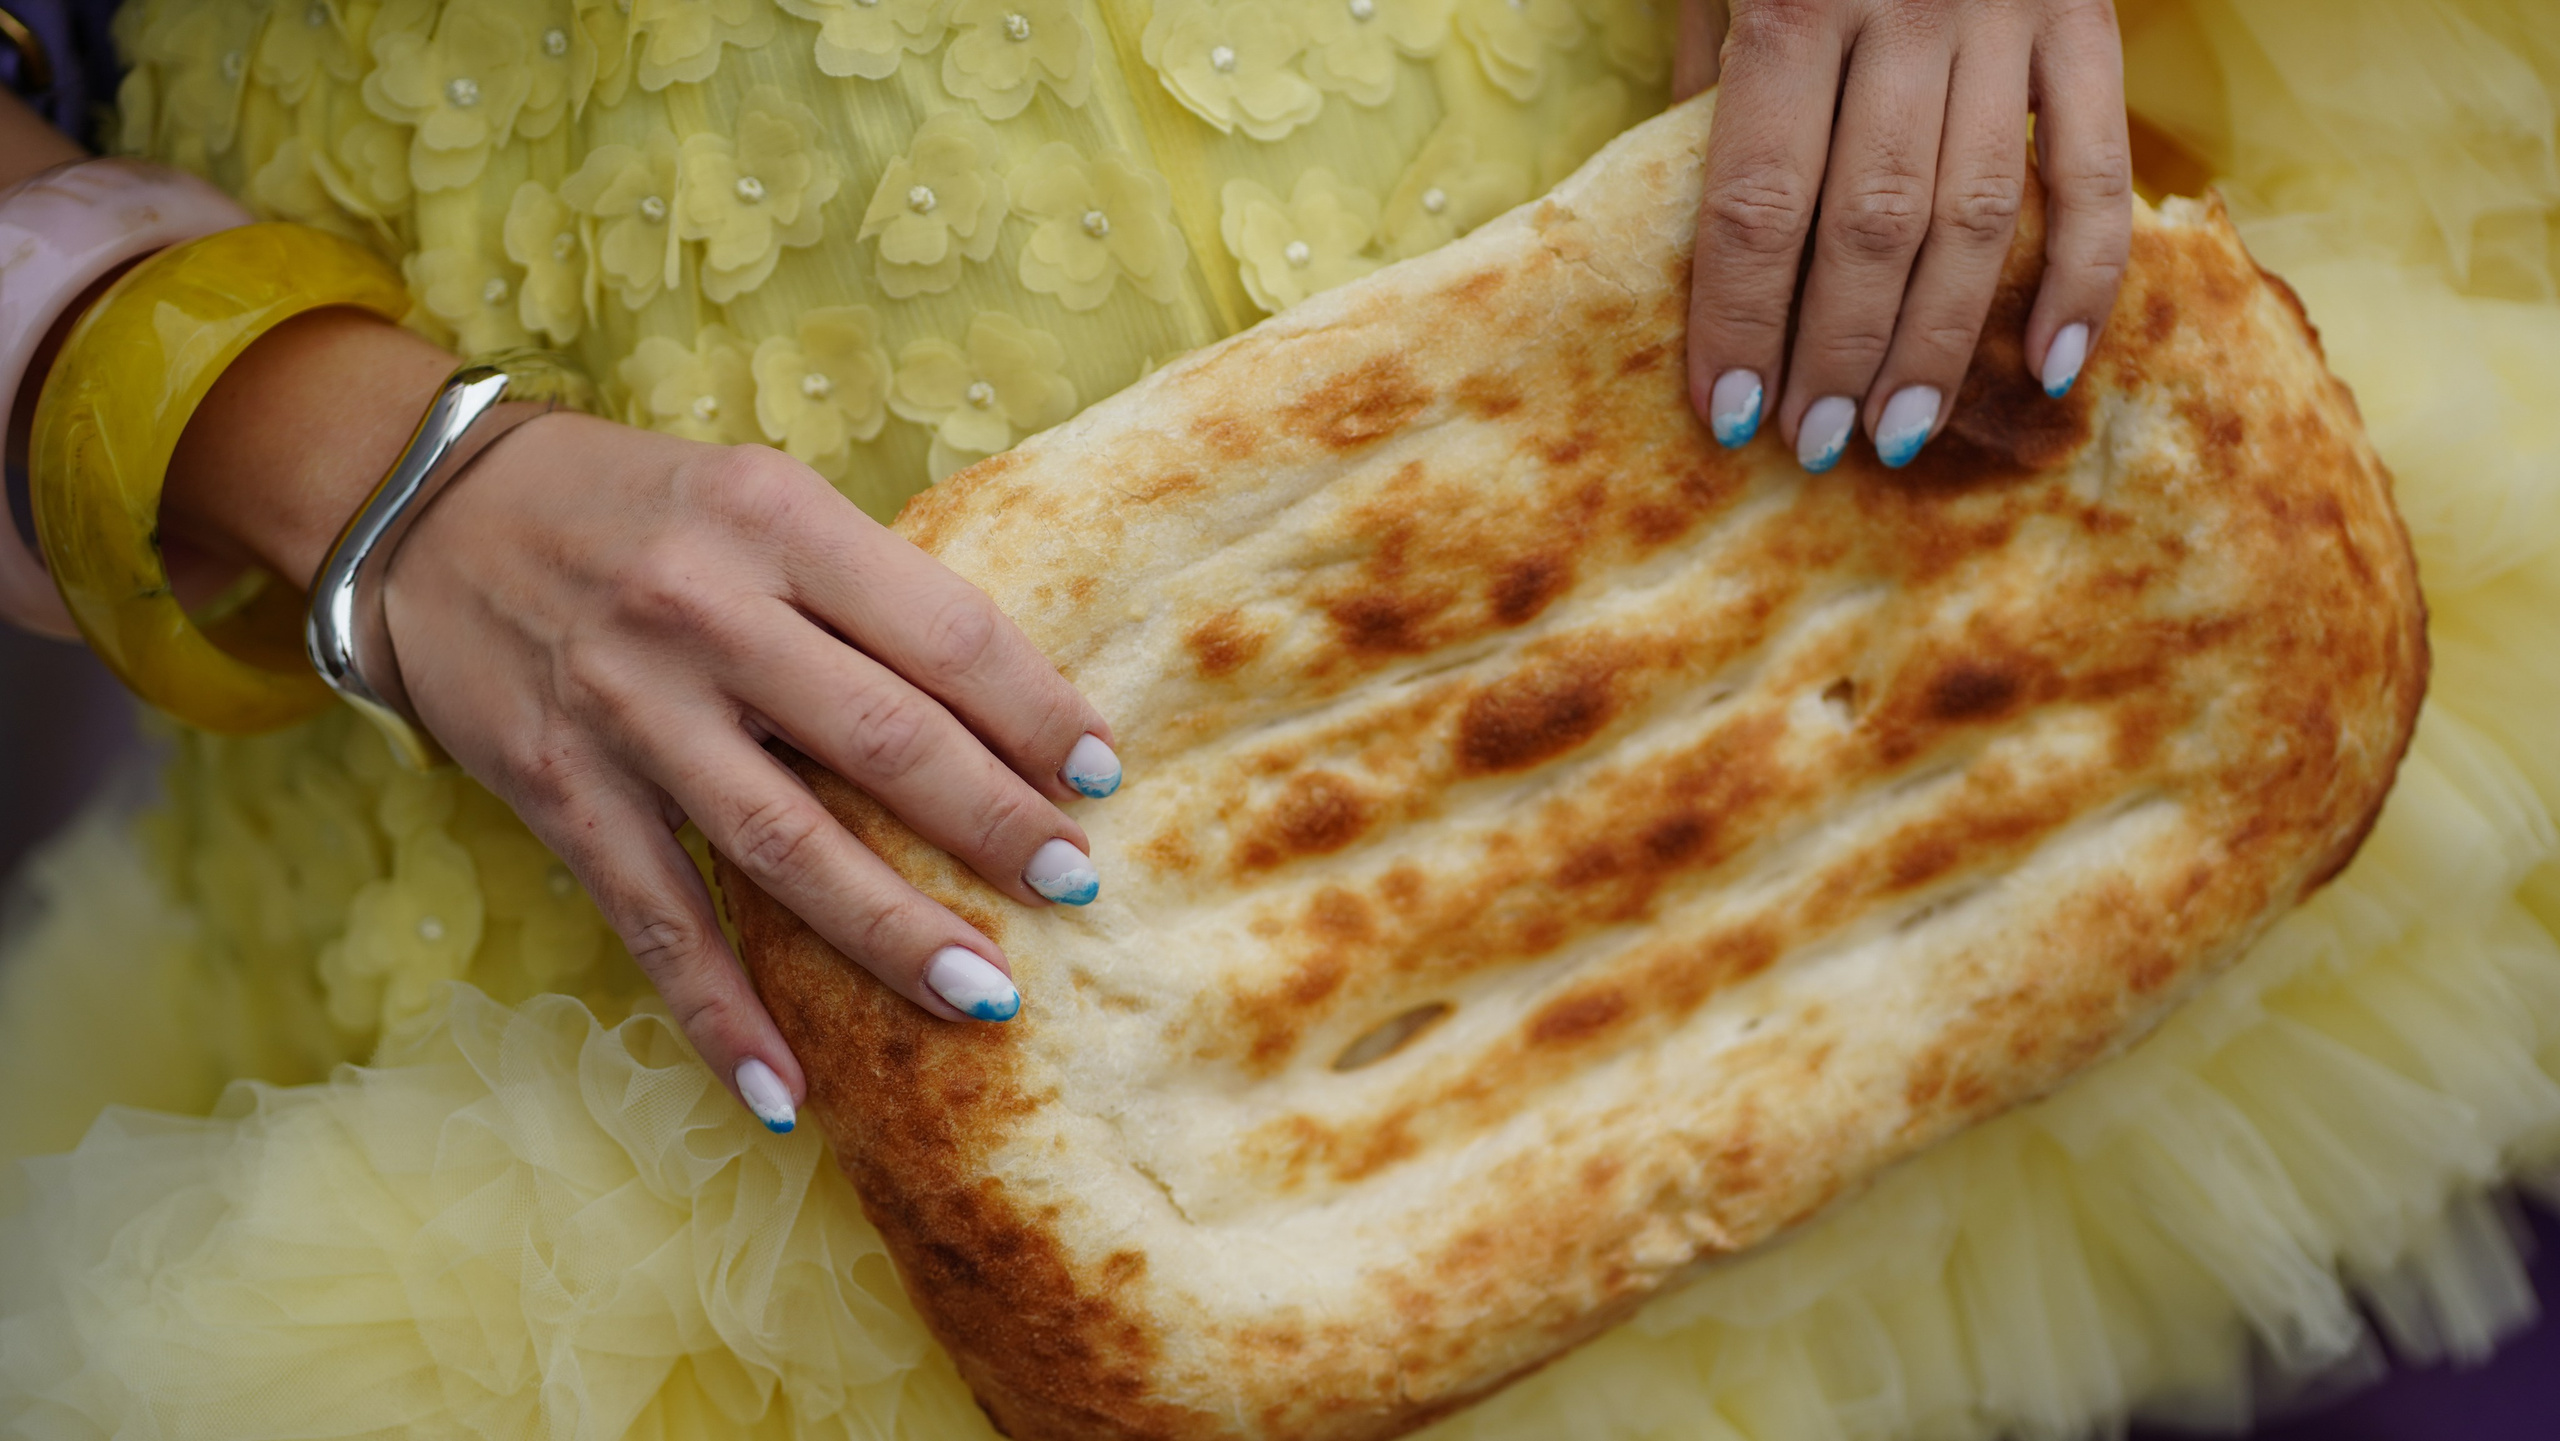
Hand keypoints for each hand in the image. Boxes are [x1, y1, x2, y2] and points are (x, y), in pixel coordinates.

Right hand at [381, 413, 1117, 1125]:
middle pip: (881, 739)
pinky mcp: (562, 793)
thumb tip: (1009, 713)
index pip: (943, 631)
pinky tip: (786, 1096)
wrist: (429, 513)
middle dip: (993, 825)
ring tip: (986, 995)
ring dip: (891, 931)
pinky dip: (720, 1016)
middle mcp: (705, 612)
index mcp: (777, 522)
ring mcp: (628, 711)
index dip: (1036, 711)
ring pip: (783, 845)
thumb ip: (866, 590)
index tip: (1103, 775)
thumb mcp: (761, 501)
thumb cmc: (637, 509)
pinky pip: (657, 923)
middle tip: (1076, 884)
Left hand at [1676, 0, 2131, 469]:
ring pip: (1976, 216)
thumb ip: (1707, 76)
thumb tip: (1701, 237)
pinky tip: (2044, 366)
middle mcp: (1904, 11)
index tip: (1726, 413)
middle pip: (1867, 226)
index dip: (1739, 320)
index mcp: (1790, 0)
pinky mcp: (2089, 17)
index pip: (1754, 201)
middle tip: (1813, 444)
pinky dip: (2082, 277)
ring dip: (1935, 342)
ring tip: (1897, 435)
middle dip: (1835, 352)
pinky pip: (2096, 170)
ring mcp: (2008, 16)